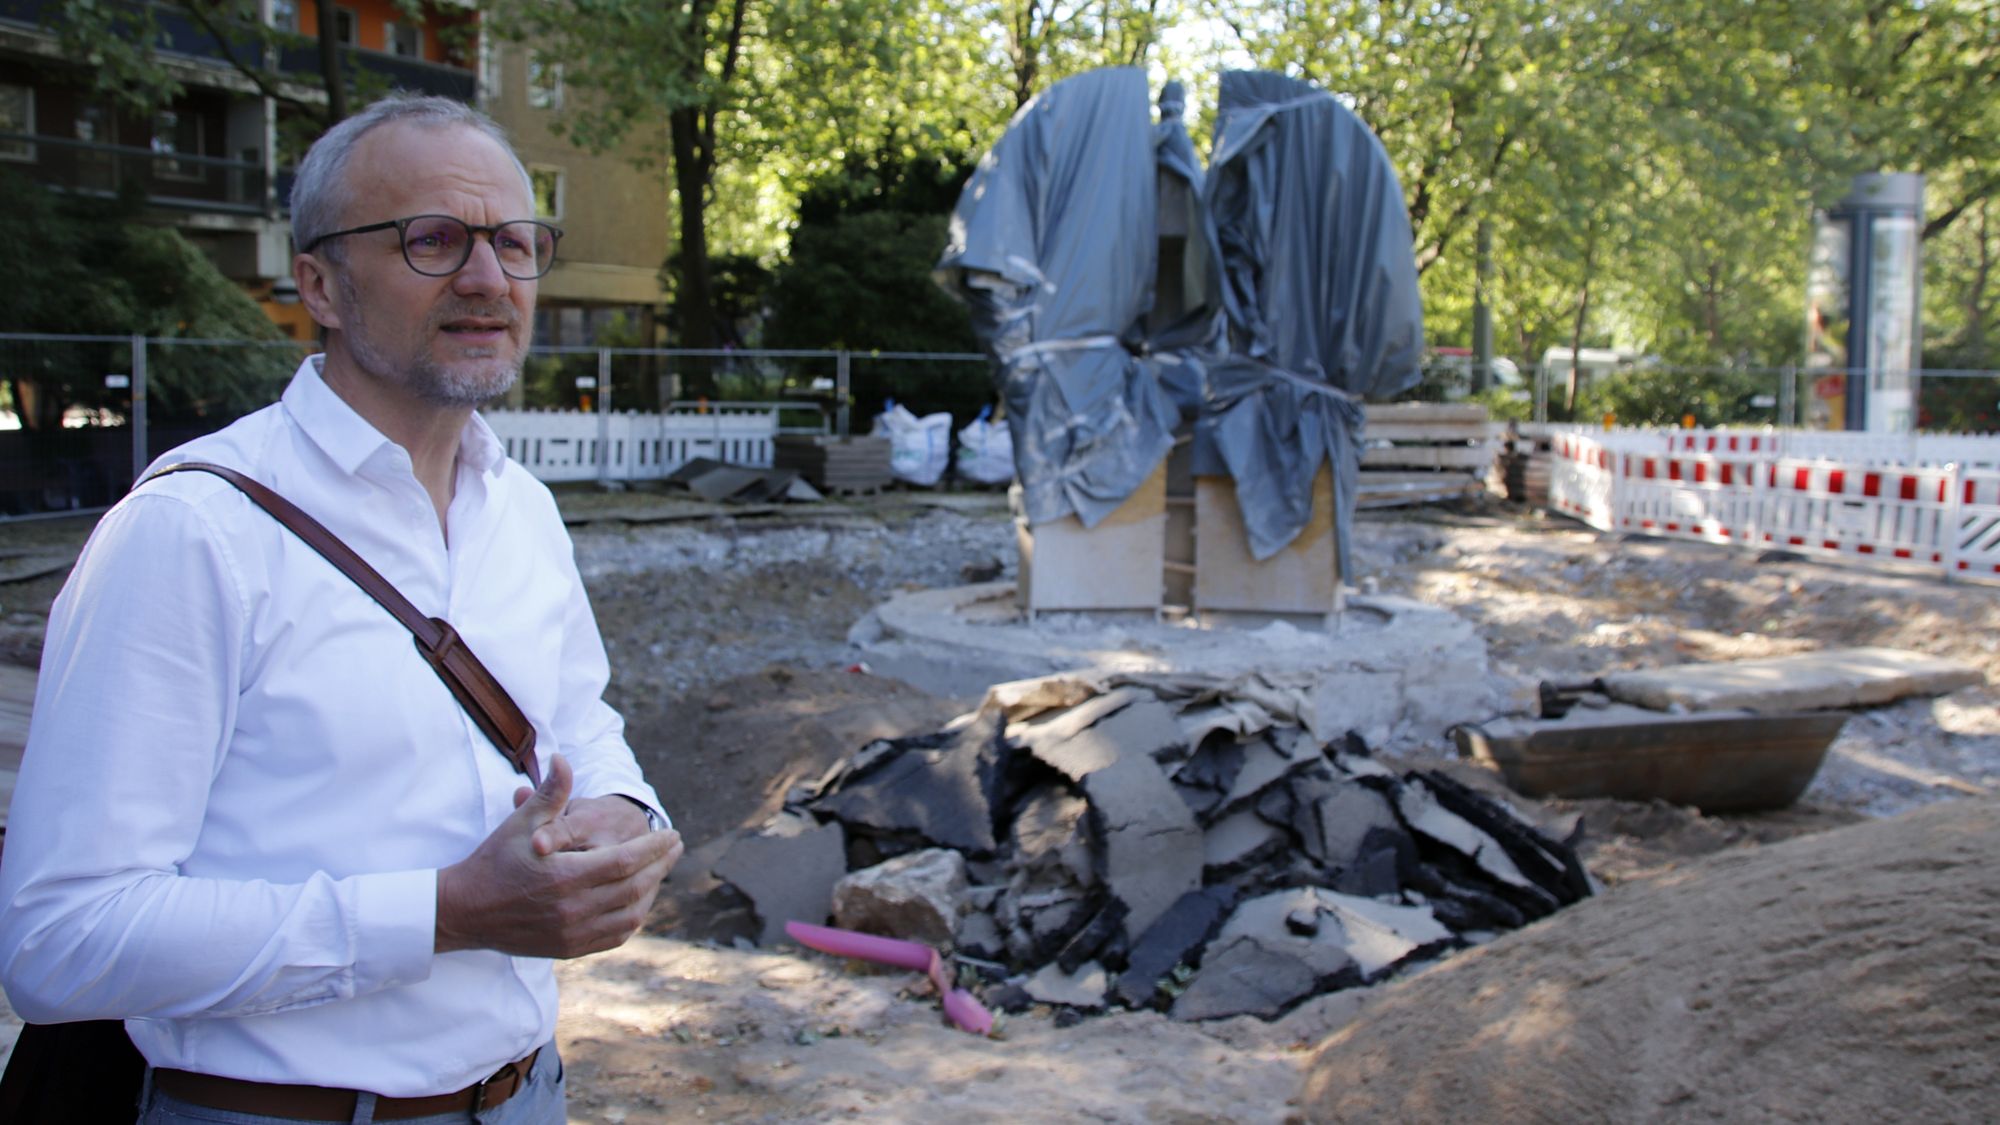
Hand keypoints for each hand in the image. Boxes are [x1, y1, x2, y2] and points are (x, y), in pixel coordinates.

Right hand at [434, 756, 683, 957]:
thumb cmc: (494, 861)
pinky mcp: (568, 949)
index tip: (672, 833)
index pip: (626, 860)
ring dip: (651, 892)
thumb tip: (563, 758)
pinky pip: (614, 936)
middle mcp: (572, 908)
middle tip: (677, 848)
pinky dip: (633, 918)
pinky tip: (639, 900)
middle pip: (634, 887)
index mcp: (564, 875)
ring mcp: (572, 933)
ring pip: (630, 915)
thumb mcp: (521, 824)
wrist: (465, 910)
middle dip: (661, 865)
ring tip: (661, 871)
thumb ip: (550, 793)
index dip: (654, 847)